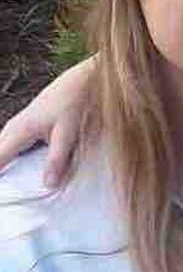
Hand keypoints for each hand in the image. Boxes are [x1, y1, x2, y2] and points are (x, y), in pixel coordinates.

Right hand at [0, 57, 93, 185]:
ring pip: (6, 150)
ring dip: (8, 165)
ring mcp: (20, 125)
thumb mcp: (69, 132)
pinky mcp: (29, 125)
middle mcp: (14, 128)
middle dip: (3, 172)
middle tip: (9, 193)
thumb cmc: (76, 100)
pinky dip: (17, 158)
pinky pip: (16, 146)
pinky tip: (27, 169)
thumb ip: (58, 159)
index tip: (4, 194)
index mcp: (20, 131)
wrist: (85, 78)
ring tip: (13, 184)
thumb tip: (48, 184)